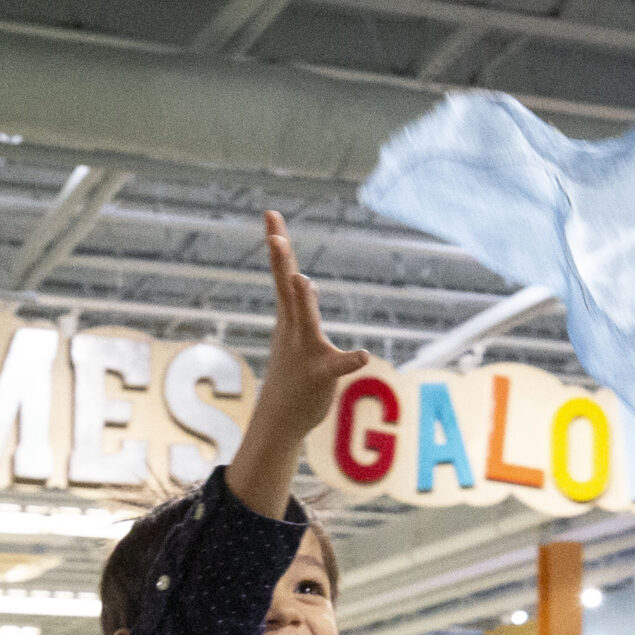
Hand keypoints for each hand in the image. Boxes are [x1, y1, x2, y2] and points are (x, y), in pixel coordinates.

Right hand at [228, 213, 370, 521]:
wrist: (281, 419)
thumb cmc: (291, 374)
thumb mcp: (296, 335)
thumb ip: (302, 307)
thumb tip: (306, 280)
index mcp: (289, 317)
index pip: (282, 274)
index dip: (278, 245)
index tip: (271, 215)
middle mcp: (293, 329)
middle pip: (287, 289)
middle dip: (281, 262)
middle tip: (273, 235)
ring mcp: (304, 350)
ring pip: (305, 321)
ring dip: (303, 302)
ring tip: (304, 280)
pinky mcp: (320, 374)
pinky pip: (337, 365)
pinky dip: (349, 360)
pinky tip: (363, 356)